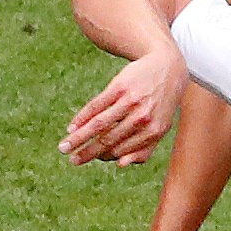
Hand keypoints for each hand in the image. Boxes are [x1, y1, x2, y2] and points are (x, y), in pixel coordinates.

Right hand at [59, 47, 187, 165]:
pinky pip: (96, 106)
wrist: (168, 65)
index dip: (102, 156)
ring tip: (63, 147)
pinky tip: (72, 126)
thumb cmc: (160, 102)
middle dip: (86, 152)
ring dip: (78, 138)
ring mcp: (131, 101)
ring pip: (98, 124)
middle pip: (107, 139)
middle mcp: (143, 117)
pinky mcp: (120, 86)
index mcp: (154, 131)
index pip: (121, 151)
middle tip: (71, 159)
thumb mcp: (161, 126)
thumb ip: (145, 149)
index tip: (87, 159)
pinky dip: (81, 118)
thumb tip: (120, 165)